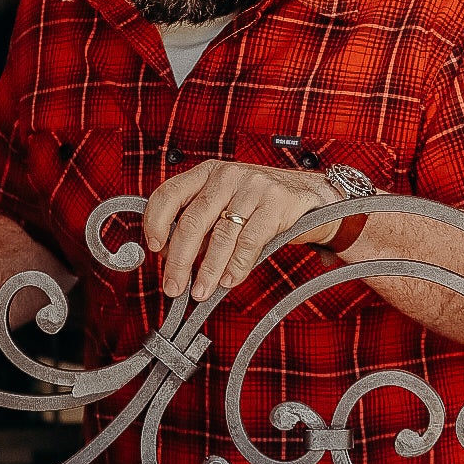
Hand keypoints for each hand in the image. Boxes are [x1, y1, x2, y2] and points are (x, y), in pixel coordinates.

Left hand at [143, 160, 338, 301]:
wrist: (309, 195)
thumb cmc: (258, 203)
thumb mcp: (225, 202)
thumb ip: (199, 222)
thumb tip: (170, 255)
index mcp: (206, 172)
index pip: (168, 194)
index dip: (155, 223)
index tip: (154, 250)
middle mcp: (226, 175)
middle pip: (192, 221)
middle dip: (179, 260)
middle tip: (173, 286)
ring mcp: (252, 187)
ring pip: (221, 235)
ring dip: (208, 270)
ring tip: (201, 291)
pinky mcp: (275, 203)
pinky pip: (249, 241)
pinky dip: (236, 266)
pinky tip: (228, 280)